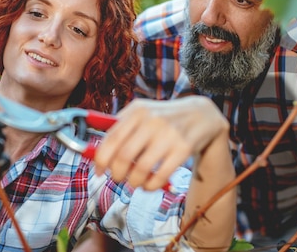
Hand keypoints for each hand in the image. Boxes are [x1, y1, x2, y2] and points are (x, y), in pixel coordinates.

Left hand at [94, 96, 228, 190]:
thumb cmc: (164, 117)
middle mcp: (152, 120)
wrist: (202, 115)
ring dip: (133, 182)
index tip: (98, 171)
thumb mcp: (142, 112)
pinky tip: (148, 185)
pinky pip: (160, 176)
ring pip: (140, 169)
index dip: (100, 159)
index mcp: (137, 111)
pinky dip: (150, 186)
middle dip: (116, 174)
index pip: (110, 138)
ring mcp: (169, 134)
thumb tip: (95, 150)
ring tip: (134, 182)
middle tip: (118, 178)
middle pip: (123, 156)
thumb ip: (120, 126)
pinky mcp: (183, 149)